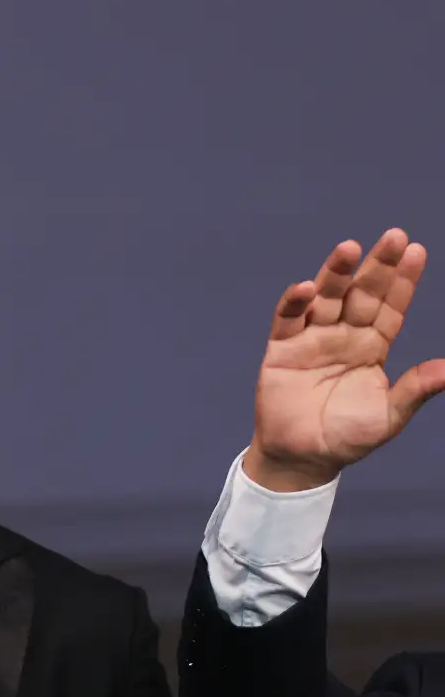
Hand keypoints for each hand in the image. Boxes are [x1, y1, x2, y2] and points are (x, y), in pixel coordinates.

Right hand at [246, 229, 444, 491]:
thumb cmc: (347, 438)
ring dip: (336, 273)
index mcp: (372, 347)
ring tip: (348, 248)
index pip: (390, 307)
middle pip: (361, 293)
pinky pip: (287, 320)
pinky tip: (307, 288)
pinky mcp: (281, 350)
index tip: (416, 251)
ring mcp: (311, 340)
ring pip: (326, 299)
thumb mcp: (389, 416)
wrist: (302, 459)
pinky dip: (294, 302)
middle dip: (377, 266)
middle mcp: (343, 336)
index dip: (402, 280)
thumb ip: (415, 389)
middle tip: (394, 237)